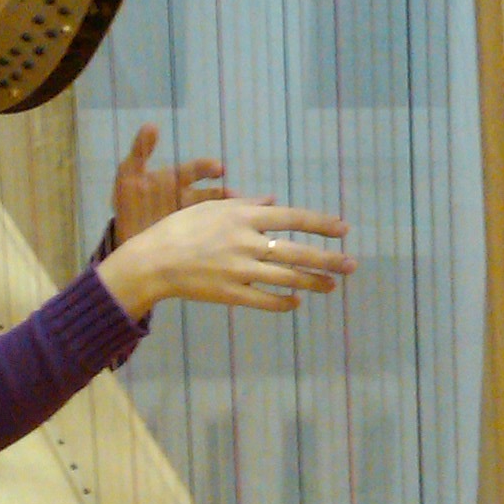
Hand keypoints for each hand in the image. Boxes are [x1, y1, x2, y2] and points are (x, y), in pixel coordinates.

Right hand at [95, 196, 355, 321]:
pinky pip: (264, 300)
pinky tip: (296, 302)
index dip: (320, 224)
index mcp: (243, 218)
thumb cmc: (178, 229)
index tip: (343, 229)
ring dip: (312, 282)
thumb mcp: (209, 207)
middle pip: (297, 251)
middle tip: (352, 264)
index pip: (292, 218)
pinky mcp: (231, 294)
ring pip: (286, 278)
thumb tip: (273, 201)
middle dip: (328, 258)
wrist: (151, 262)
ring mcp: (240, 271)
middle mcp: (247, 243)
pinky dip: (283, 302)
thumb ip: (244, 204)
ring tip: (332, 285)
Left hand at [112, 123, 231, 243]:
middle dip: (224, 195)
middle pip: (211, 194)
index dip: (208, 167)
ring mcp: (191, 220)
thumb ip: (140, 151)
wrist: (125, 236)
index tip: (219, 169)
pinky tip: (229, 239)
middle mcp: (189, 198)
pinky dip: (219, 236)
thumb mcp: (128, 174)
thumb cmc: (129, 202)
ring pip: (213, 215)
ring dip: (226, 215)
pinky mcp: (191, 240)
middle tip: (235, 197)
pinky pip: (208, 236)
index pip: (197, 169)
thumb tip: (152, 124)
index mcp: (177, 179)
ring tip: (237, 219)